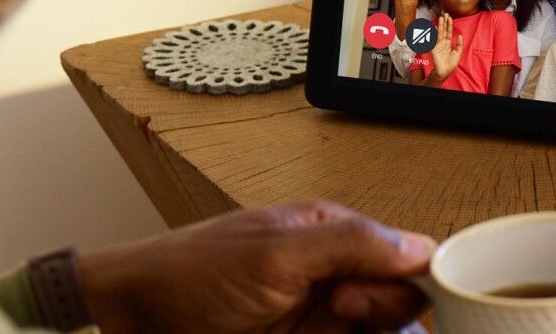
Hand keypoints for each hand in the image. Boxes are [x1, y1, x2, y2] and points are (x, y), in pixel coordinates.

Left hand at [77, 201, 435, 332]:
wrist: (133, 320)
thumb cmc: (189, 275)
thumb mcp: (276, 253)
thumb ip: (351, 246)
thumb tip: (422, 248)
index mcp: (330, 232)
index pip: (406, 256)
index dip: (407, 281)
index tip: (370, 298)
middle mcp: (330, 274)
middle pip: (398, 304)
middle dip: (379, 314)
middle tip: (338, 311)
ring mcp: (316, 317)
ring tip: (316, 331)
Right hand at [429, 13, 462, 82]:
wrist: (445, 71)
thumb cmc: (451, 63)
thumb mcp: (458, 53)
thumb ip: (459, 44)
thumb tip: (460, 35)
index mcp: (448, 43)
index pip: (448, 32)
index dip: (449, 25)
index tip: (449, 17)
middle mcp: (442, 42)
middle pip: (443, 30)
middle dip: (444, 22)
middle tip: (445, 14)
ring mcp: (438, 44)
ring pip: (439, 33)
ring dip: (440, 25)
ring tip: (441, 18)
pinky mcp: (434, 48)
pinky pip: (434, 39)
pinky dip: (433, 33)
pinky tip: (434, 27)